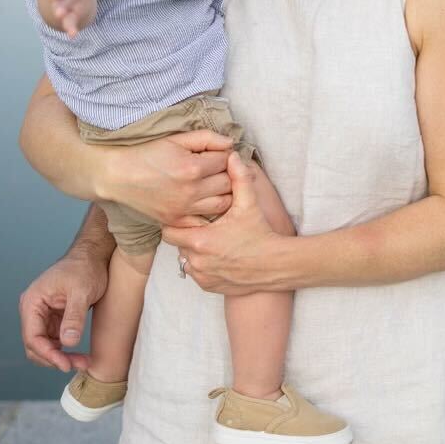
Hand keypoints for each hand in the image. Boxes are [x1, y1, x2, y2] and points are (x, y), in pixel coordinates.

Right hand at [19, 246, 109, 371]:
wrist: (94, 255)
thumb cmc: (86, 267)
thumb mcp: (82, 291)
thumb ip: (74, 316)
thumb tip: (68, 343)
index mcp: (32, 301)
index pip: (32, 337)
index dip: (48, 354)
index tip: (65, 365)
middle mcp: (33, 310)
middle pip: (36, 346)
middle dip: (55, 359)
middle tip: (78, 366)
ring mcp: (43, 315)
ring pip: (46, 346)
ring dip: (61, 357)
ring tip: (83, 363)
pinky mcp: (55, 319)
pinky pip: (56, 341)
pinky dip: (66, 351)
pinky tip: (80, 356)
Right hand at [101, 129, 233, 225]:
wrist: (119, 176)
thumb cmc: (147, 154)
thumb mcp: (176, 139)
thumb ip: (206, 138)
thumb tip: (230, 143)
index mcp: (192, 168)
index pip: (226, 161)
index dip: (226, 155)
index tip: (220, 154)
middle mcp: (191, 191)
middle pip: (229, 183)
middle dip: (230, 173)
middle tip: (222, 169)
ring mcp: (184, 210)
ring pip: (223, 204)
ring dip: (225, 193)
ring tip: (217, 184)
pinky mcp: (176, 221)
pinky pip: (205, 221)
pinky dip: (211, 212)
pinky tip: (206, 201)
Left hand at [164, 154, 292, 295]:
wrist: (274, 265)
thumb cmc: (260, 234)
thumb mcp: (249, 204)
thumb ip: (239, 178)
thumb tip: (231, 156)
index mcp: (200, 238)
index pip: (170, 230)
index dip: (178, 222)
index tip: (189, 216)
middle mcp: (196, 260)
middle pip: (177, 245)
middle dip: (185, 235)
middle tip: (201, 227)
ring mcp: (201, 275)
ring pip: (185, 260)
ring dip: (193, 251)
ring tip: (211, 242)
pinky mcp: (208, 286)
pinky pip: (196, 273)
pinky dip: (202, 266)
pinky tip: (217, 256)